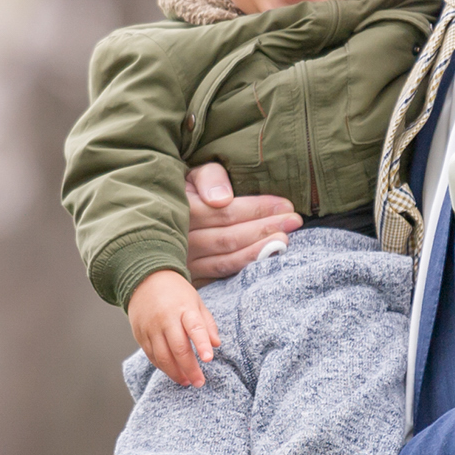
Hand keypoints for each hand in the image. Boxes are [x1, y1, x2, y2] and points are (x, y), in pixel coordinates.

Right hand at [127, 269, 221, 386]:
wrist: (144, 280)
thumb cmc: (176, 293)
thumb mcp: (196, 301)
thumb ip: (207, 324)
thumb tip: (216, 345)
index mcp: (184, 308)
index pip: (194, 327)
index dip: (201, 344)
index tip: (209, 359)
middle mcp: (166, 318)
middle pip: (178, 348)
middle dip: (190, 368)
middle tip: (199, 382)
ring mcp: (150, 327)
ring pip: (162, 356)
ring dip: (175, 373)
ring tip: (186, 381)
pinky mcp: (139, 334)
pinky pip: (151, 356)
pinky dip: (162, 367)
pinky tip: (172, 372)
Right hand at [184, 162, 299, 281]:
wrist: (161, 217)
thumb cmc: (186, 192)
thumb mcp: (194, 174)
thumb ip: (209, 178)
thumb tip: (222, 199)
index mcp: (182, 211)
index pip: (226, 212)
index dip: (258, 209)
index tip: (286, 206)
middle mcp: (180, 240)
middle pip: (229, 238)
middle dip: (265, 229)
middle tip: (294, 222)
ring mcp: (185, 263)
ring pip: (227, 261)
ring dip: (259, 252)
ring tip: (284, 242)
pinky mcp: (191, 279)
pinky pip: (221, 277)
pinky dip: (245, 270)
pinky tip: (266, 262)